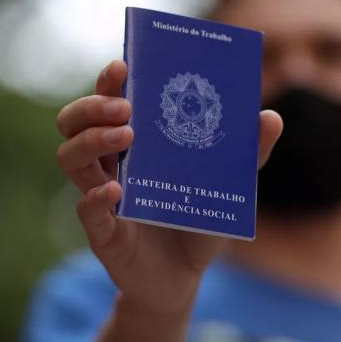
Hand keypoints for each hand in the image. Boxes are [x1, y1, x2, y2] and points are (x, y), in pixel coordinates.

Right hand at [56, 60, 281, 341]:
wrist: (185, 275)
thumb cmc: (199, 219)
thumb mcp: (228, 183)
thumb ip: (248, 152)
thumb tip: (271, 117)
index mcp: (134, 145)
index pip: (107, 104)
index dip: (108, 82)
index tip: (123, 65)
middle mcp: (110, 165)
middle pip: (73, 123)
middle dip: (92, 106)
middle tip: (124, 106)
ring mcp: (101, 197)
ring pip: (70, 158)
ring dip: (92, 140)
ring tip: (127, 136)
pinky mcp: (103, 233)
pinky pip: (85, 210)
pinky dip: (95, 198)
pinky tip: (116, 192)